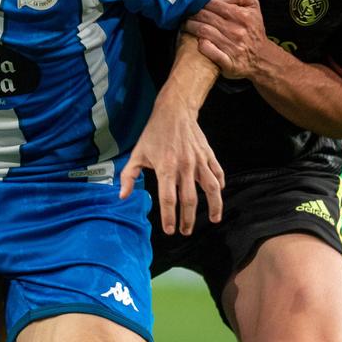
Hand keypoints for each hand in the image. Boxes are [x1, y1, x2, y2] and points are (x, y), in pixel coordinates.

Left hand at [118, 97, 223, 235]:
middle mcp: (184, 166)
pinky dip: (219, 186)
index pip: (168, 198)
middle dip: (188, 219)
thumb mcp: (137, 153)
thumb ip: (128, 176)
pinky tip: (217, 195)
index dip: (169, 217)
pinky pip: (218, 173)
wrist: (174, 111)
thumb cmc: (154, 133)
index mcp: (165, 168)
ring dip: (213, 206)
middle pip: (189, 199)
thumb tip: (123, 196)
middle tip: (185, 231)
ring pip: (211, 188)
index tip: (170, 230)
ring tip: (213, 220)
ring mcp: (199, 161)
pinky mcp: (208, 155)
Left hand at [184, 0, 272, 80]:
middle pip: (206, 17)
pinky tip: (196, 41)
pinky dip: (200, 44)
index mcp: (243, 16)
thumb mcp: (254, 6)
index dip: (201, 3)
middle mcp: (237, 31)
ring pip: (203, 32)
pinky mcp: (227, 62)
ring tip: (185, 25)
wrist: (262, 58)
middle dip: (192, 14)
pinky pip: (208, 50)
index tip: (194, 4)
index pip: (214, 4)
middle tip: (185, 14)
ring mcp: (232, 47)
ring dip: (190, 27)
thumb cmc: (254, 30)